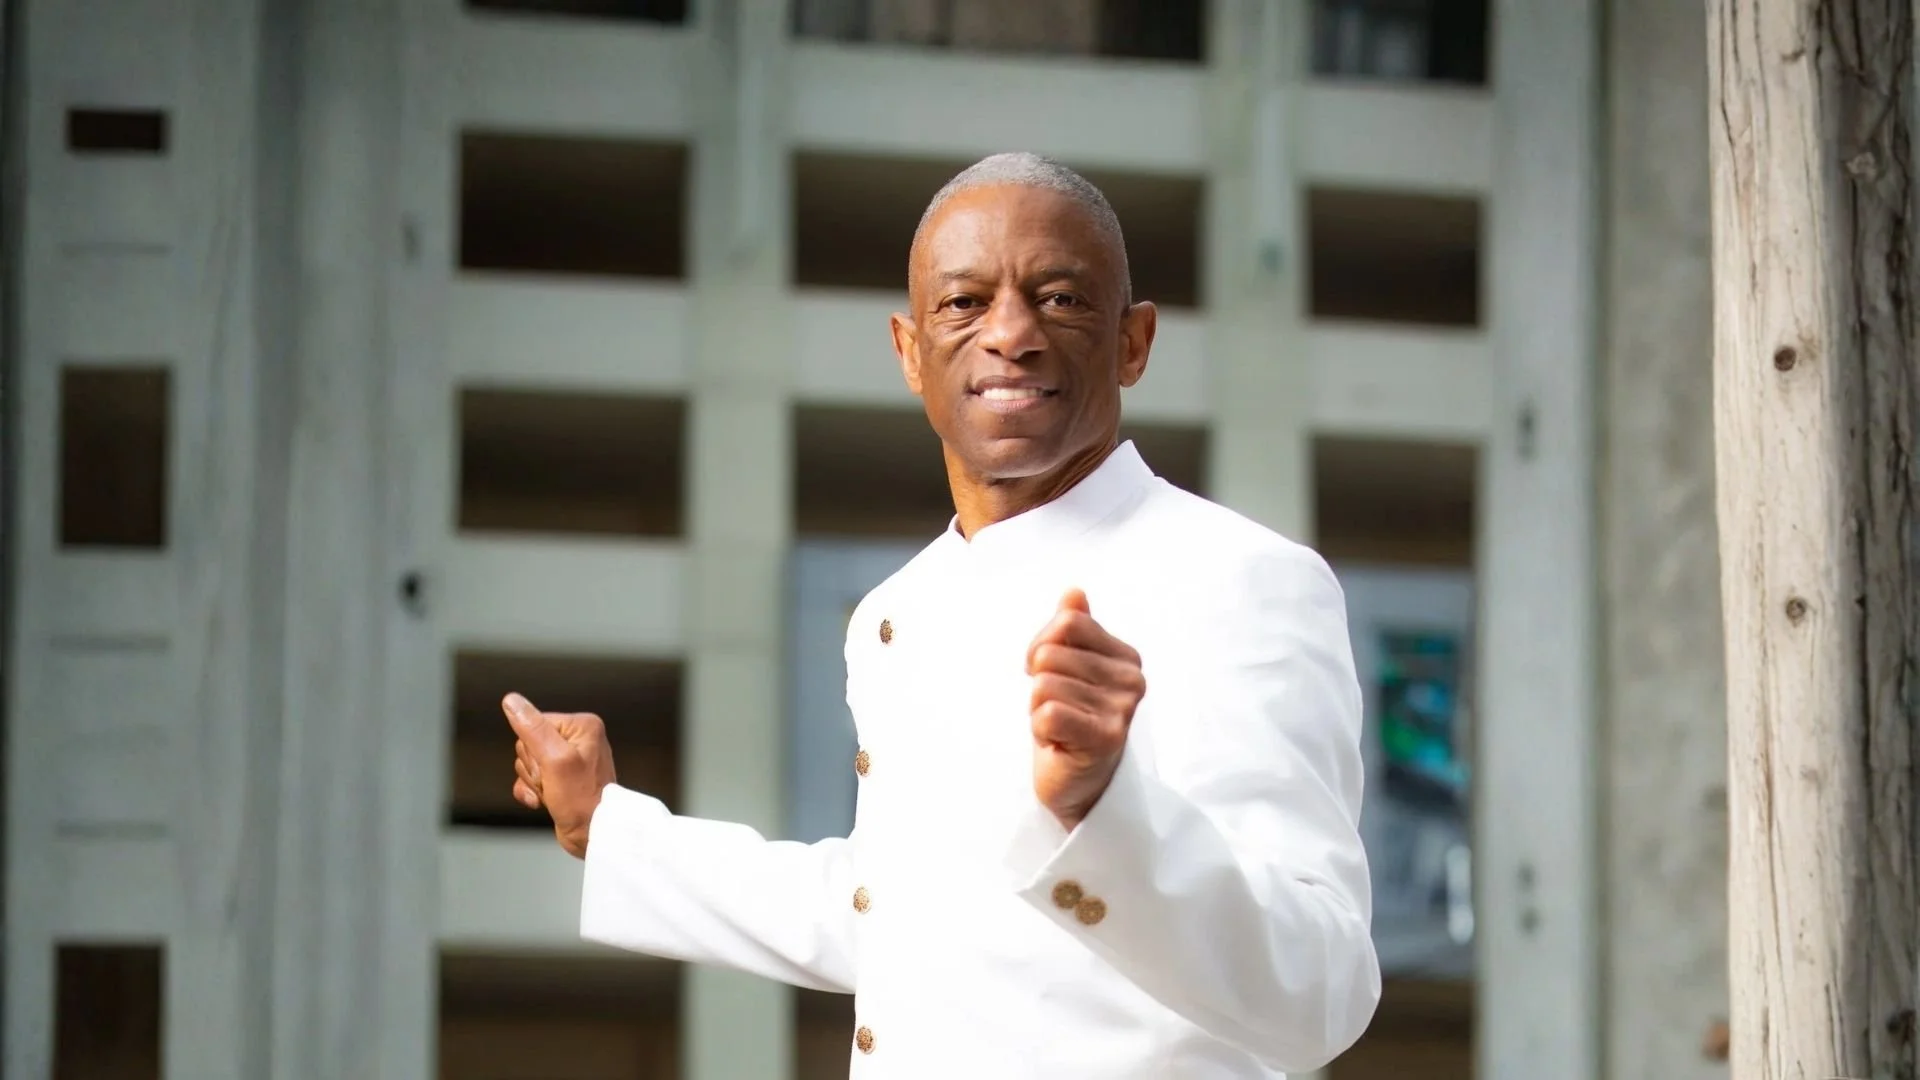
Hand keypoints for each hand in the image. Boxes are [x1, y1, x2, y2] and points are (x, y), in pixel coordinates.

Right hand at [502, 692, 617, 859]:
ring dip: (533, 782)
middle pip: (529, 744)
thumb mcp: (555, 760)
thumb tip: (512, 701)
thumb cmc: (583, 800)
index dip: (534, 749)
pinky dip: (531, 791)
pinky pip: (529, 778)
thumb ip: (533, 729)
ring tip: (552, 792)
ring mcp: (568, 760)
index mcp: (581, 726)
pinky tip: (542, 800)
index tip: (549, 766)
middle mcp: (577, 739)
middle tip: (552, 781)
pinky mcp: (559, 779)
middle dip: (534, 768)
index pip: (535, 723)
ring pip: (527, 762)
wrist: (593, 835)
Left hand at [1026, 589, 1146, 830]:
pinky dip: (1040, 729)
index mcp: (1126, 657)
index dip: (1041, 647)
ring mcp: (1122, 710)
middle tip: (1057, 710)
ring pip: (1044, 685)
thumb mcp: (1069, 670)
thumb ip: (1073, 630)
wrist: (1078, 784)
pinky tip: (1058, 742)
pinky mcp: (1105, 738)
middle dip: (1039, 684)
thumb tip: (1074, 592)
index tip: (1048, 676)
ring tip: (1060, 728)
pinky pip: (1047, 713)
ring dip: (1039, 709)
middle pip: (1051, 654)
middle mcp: (1132, 680)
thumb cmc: (1072, 721)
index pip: (1067, 624)